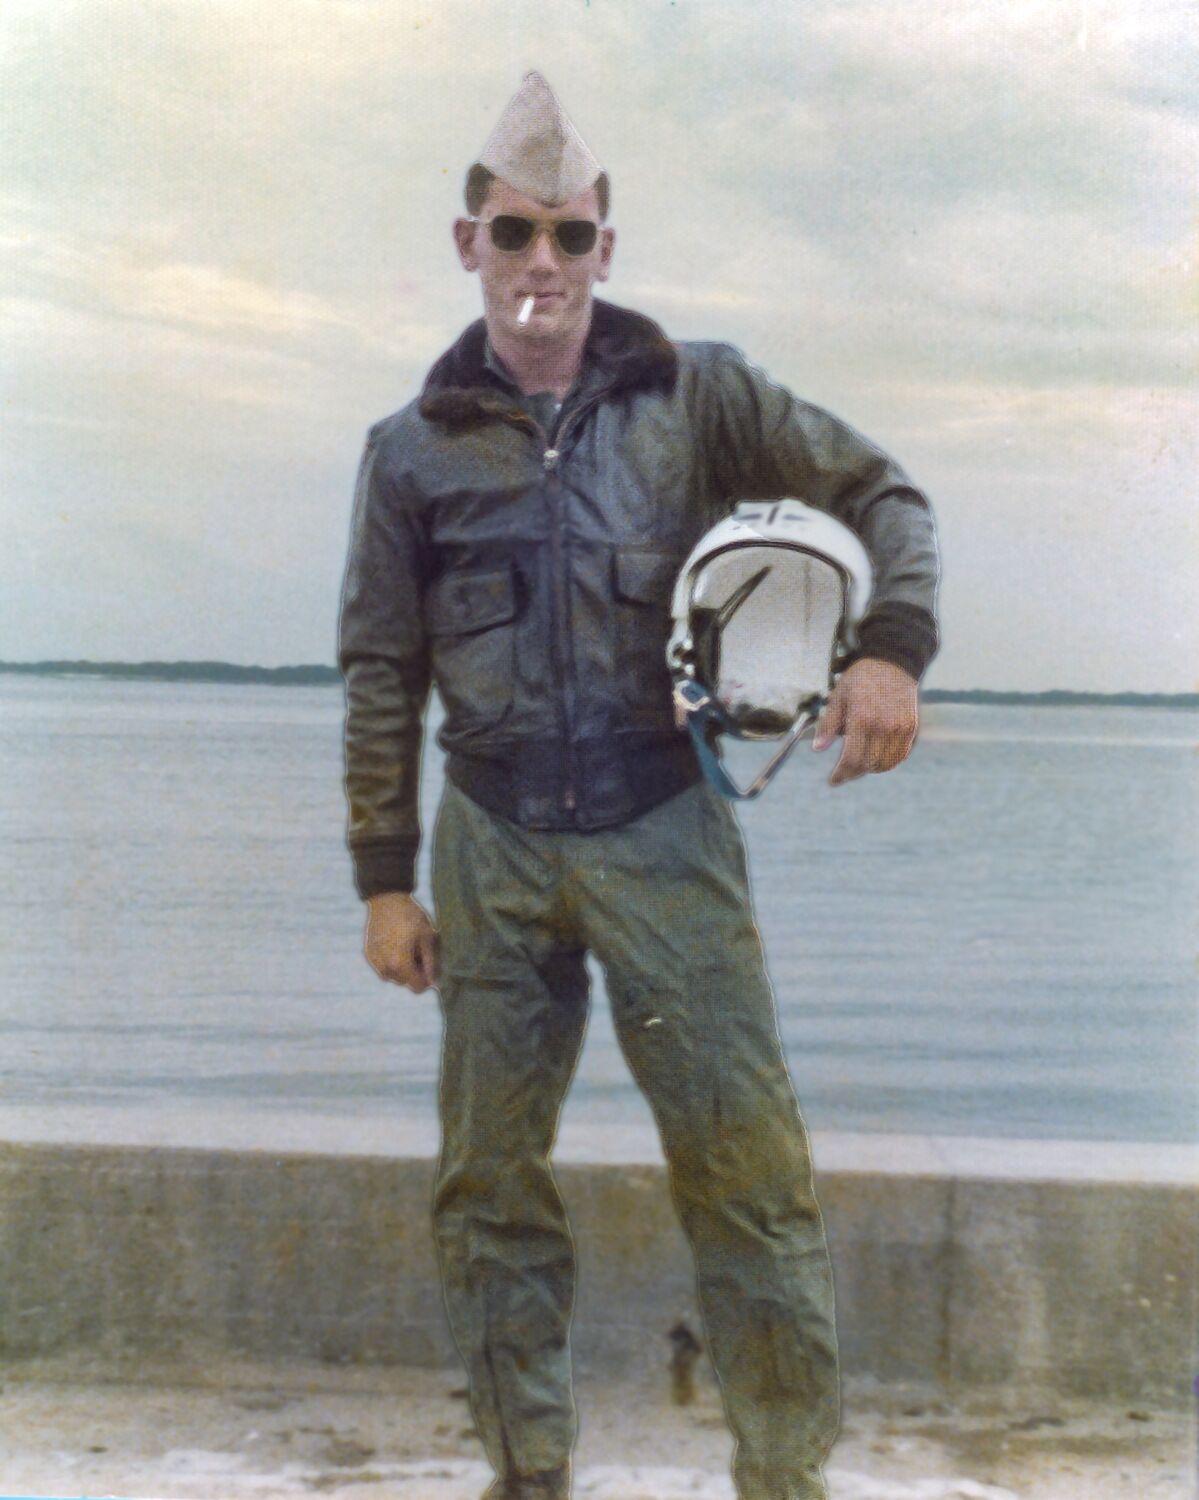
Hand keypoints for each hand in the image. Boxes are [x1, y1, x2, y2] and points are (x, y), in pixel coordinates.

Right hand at [364, 892, 438, 991]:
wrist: (387, 898)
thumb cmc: (411, 916)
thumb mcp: (427, 937)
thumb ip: (431, 963)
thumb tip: (434, 983)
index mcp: (400, 963)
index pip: (416, 987)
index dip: (426, 981)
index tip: (430, 968)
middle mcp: (385, 966)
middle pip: (404, 982)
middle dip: (413, 973)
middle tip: (419, 952)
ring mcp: (374, 960)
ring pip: (392, 976)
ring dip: (400, 969)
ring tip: (407, 948)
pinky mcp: (369, 954)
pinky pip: (382, 967)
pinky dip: (389, 962)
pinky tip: (395, 945)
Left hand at [812, 658, 918, 786]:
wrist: (892, 662)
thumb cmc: (861, 678)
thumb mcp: (838, 697)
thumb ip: (829, 725)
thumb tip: (818, 748)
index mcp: (862, 719)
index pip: (852, 759)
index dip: (841, 774)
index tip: (834, 780)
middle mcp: (883, 726)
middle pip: (868, 765)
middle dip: (853, 773)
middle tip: (844, 773)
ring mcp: (900, 728)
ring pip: (886, 764)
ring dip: (871, 769)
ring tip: (859, 765)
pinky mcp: (911, 728)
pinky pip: (900, 755)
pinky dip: (888, 762)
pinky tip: (877, 758)